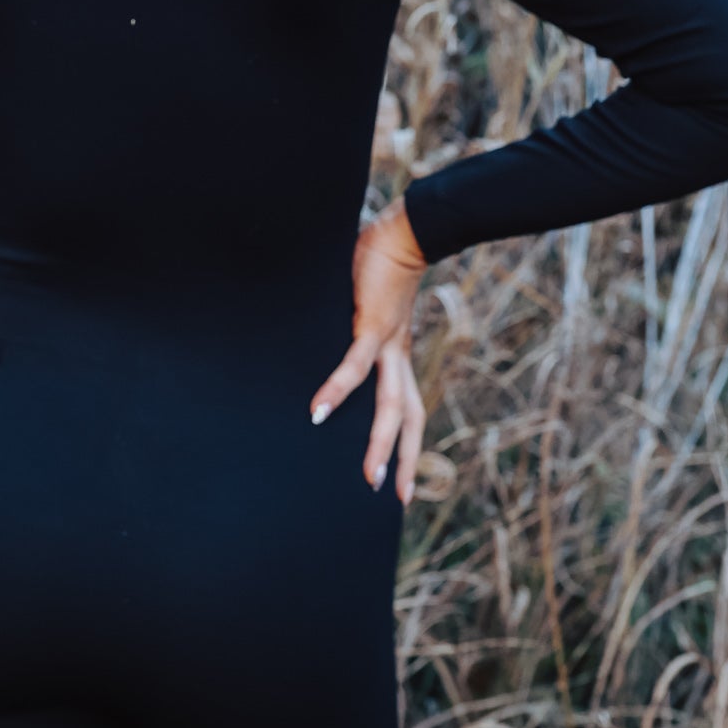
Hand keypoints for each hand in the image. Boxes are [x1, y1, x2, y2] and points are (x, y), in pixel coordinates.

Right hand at [307, 192, 429, 505]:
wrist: (404, 229)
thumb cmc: (379, 258)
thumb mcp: (366, 302)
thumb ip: (354, 321)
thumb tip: (328, 323)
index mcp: (398, 352)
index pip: (409, 406)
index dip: (407, 441)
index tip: (402, 478)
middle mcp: (398, 354)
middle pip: (406, 416)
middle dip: (402, 457)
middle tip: (392, 497)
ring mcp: (388, 342)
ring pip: (390, 403)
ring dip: (381, 442)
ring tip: (369, 477)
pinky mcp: (372, 325)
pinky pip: (354, 366)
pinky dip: (337, 390)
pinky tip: (318, 412)